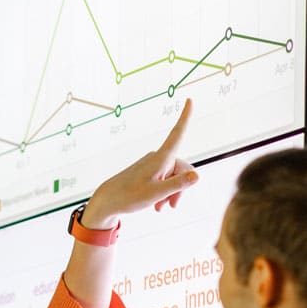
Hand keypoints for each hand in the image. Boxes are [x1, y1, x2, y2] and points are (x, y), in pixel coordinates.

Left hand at [80, 99, 198, 228]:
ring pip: (175, 178)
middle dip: (181, 188)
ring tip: (161, 207)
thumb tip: (197, 176)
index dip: (185, 118)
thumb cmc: (129, 197)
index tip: (190, 100)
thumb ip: (178, 185)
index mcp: (160, 159)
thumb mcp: (156, 193)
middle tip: (172, 206)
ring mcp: (155, 165)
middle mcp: (159, 158)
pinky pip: (167, 180)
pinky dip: (165, 192)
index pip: (177, 135)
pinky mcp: (152, 172)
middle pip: (183, 170)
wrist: (109, 200)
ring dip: (172, 193)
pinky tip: (158, 205)